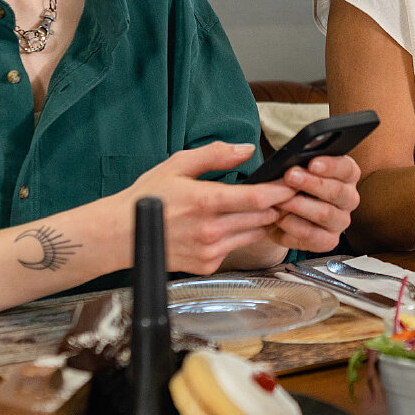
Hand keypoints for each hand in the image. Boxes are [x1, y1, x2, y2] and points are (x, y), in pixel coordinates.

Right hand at [120, 142, 294, 274]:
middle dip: (276, 204)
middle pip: (263, 217)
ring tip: (260, 206)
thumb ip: (215, 155)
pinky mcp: (207, 265)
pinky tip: (230, 225)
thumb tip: (246, 149)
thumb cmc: (148, 196)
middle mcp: (210, 230)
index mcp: (205, 201)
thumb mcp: (177, 165)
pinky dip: (240, 236)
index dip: (281, 190)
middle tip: (282, 192)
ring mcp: (210, 250)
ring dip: (262, 220)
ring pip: (254, 234)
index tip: (292, 181)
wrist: (122, 234)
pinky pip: (236, 248)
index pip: (258, 198)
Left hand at [270, 154, 359, 253]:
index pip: (347, 168)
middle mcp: (348, 199)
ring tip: (281, 200)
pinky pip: (314, 236)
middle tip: (290, 176)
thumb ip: (299, 163)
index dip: (331, 166)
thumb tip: (291, 161)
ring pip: (325, 214)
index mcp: (346, 176)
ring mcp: (340, 221)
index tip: (312, 163)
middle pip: (337, 191)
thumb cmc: (292, 185)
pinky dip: (294, 227)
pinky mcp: (329, 240)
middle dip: (311, 183)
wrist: (279, 213)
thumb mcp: (295, 169)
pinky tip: (281, 220)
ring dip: (300, 206)